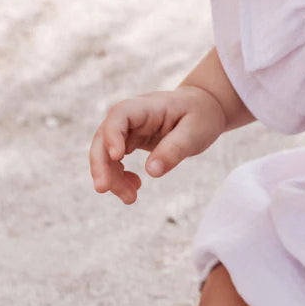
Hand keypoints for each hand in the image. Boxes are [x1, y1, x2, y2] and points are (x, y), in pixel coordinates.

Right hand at [90, 86, 225, 203]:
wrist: (204, 108)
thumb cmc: (201, 116)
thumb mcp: (195, 133)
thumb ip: (175, 149)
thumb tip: (152, 172)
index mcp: (148, 106)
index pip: (120, 114)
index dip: (113, 134)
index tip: (116, 157)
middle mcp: (132, 116)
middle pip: (104, 136)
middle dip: (101, 163)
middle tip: (103, 189)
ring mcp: (129, 129)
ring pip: (106, 152)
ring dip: (111, 176)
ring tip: (130, 199)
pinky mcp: (131, 141)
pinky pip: (115, 159)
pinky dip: (120, 176)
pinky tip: (134, 187)